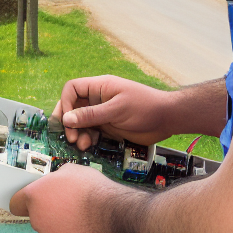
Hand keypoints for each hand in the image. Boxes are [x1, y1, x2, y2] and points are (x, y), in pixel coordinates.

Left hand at [9, 163, 123, 232]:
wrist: (110, 211)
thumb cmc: (90, 188)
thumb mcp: (68, 171)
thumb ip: (53, 180)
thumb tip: (53, 184)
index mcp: (34, 196)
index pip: (16, 203)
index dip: (24, 202)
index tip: (32, 203)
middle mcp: (36, 218)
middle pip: (35, 216)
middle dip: (46, 212)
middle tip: (65, 207)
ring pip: (48, 230)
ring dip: (58, 225)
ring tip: (78, 217)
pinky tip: (81, 228)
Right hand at [53, 75, 173, 149]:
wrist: (167, 119)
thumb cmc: (145, 107)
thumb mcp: (117, 110)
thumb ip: (92, 115)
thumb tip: (66, 119)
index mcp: (99, 87)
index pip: (72, 89)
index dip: (65, 102)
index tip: (66, 119)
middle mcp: (98, 99)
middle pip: (73, 107)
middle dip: (68, 122)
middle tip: (70, 136)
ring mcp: (102, 114)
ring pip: (80, 122)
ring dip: (77, 133)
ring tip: (81, 145)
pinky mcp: (108, 127)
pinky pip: (90, 132)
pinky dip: (87, 139)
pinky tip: (89, 146)